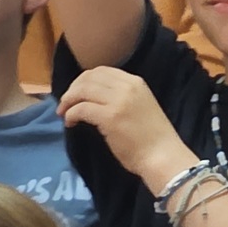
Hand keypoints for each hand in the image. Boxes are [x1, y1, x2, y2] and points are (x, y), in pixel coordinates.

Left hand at [58, 66, 195, 189]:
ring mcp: (118, 101)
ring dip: (68, 100)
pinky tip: (71, 123)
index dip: (84, 80)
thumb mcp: (140, 105)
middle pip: (89, 77)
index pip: (102, 71)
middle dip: (73, 89)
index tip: (77, 93)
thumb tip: (95, 98)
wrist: (163, 155)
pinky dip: (71, 114)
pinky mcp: (110, 117)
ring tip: (64, 113)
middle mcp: (127, 86)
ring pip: (82, 90)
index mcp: (136, 82)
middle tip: (66, 103)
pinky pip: (81, 109)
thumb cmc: (153, 137)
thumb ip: (122, 97)